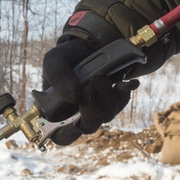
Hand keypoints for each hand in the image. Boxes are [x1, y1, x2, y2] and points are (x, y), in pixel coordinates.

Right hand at [37, 33, 134, 147]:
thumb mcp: (54, 60)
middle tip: (89, 86)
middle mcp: (80, 114)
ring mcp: (100, 108)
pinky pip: (123, 100)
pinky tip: (123, 80)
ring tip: (100, 75)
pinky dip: (124, 90)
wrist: (87, 44)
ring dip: (105, 94)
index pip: (62, 135)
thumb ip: (58, 76)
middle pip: (89, 126)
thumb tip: (74, 96)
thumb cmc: (66, 57)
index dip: (67, 133)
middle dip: (92, 108)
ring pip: (108, 114)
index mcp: (58, 112)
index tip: (72, 119)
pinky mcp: (116, 98)